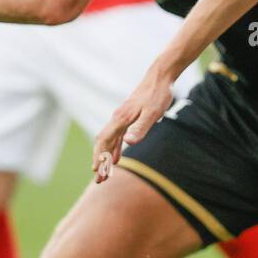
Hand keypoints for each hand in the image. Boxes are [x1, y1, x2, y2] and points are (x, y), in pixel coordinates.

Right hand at [93, 66, 175, 181]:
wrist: (160, 77)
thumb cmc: (158, 94)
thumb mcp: (153, 113)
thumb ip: (140, 128)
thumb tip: (128, 143)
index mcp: (121, 118)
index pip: (104, 140)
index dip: (100, 156)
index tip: (97, 172)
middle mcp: (118, 118)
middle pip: (102, 142)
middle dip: (99, 161)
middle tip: (99, 180)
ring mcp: (122, 117)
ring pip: (109, 140)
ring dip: (105, 157)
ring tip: (104, 174)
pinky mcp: (128, 117)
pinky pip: (117, 136)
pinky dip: (114, 148)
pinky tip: (116, 158)